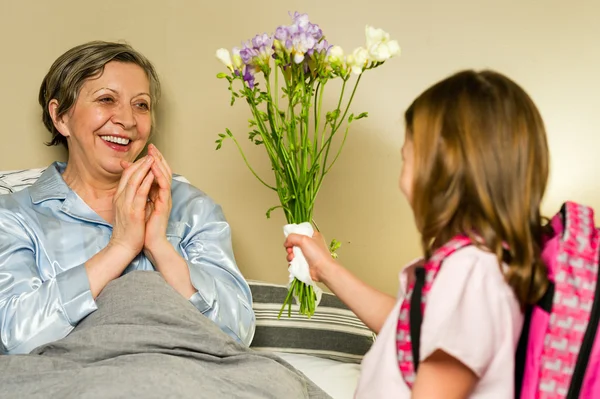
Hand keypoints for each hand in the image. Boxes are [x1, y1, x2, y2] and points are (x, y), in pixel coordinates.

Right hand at [109, 155, 154, 257]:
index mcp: (119, 197)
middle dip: (141, 162)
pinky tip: (153, 174)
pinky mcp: (133, 212)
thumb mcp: (128, 209)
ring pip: (134, 180)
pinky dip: (146, 182)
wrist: (123, 247)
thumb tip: (140, 188)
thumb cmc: (129, 230)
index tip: (147, 157)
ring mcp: (126, 204)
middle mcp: (121, 198)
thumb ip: (132, 198)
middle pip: (129, 174)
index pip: (126, 175)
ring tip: (152, 158)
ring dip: (144, 168)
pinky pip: (140, 193)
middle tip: (151, 152)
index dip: (137, 164)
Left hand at [143, 144, 172, 258]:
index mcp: (156, 194)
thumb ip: (136, 191)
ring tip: (153, 153)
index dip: (153, 160)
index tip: (146, 150)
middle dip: (157, 158)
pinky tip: (153, 168)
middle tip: (152, 146)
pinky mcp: (164, 205)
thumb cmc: (141, 227)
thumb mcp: (136, 204)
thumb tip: (129, 181)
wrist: (145, 242)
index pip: (157, 173)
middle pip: (163, 171)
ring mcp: (164, 199)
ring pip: (165, 176)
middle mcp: (162, 195)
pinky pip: (163, 187)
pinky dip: (159, 176)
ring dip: (159, 163)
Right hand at [284, 232, 336, 283]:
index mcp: (313, 236)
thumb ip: (292, 237)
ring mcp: (307, 254)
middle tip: (291, 249)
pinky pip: (293, 261)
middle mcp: (310, 245)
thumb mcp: (304, 239)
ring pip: (293, 252)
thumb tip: (286, 242)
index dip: (294, 235)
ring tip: (293, 257)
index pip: (300, 231)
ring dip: (290, 255)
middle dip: (290, 247)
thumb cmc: (318, 254)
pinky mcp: (304, 263)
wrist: (322, 270)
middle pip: (294, 243)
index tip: (290, 239)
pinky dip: (292, 262)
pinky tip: (293, 263)